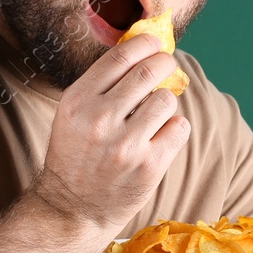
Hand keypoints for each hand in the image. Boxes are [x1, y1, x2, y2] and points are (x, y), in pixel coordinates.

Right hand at [32, 30, 190, 241]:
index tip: (154, 43)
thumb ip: (101, 85)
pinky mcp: (149, 166)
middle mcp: (100, 119)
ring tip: (155, 112)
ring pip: (167, 100)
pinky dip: (175, 127)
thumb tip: (141, 49)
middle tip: (167, 65)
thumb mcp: (73, 115)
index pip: (120, 56)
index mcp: (78, 101)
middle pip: (149, 72)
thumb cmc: (76, 155)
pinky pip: (180, 128)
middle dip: (164, 62)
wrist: (72, 209)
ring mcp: (126, 144)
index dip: (144, 43)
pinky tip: (162, 134)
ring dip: (166, 101)